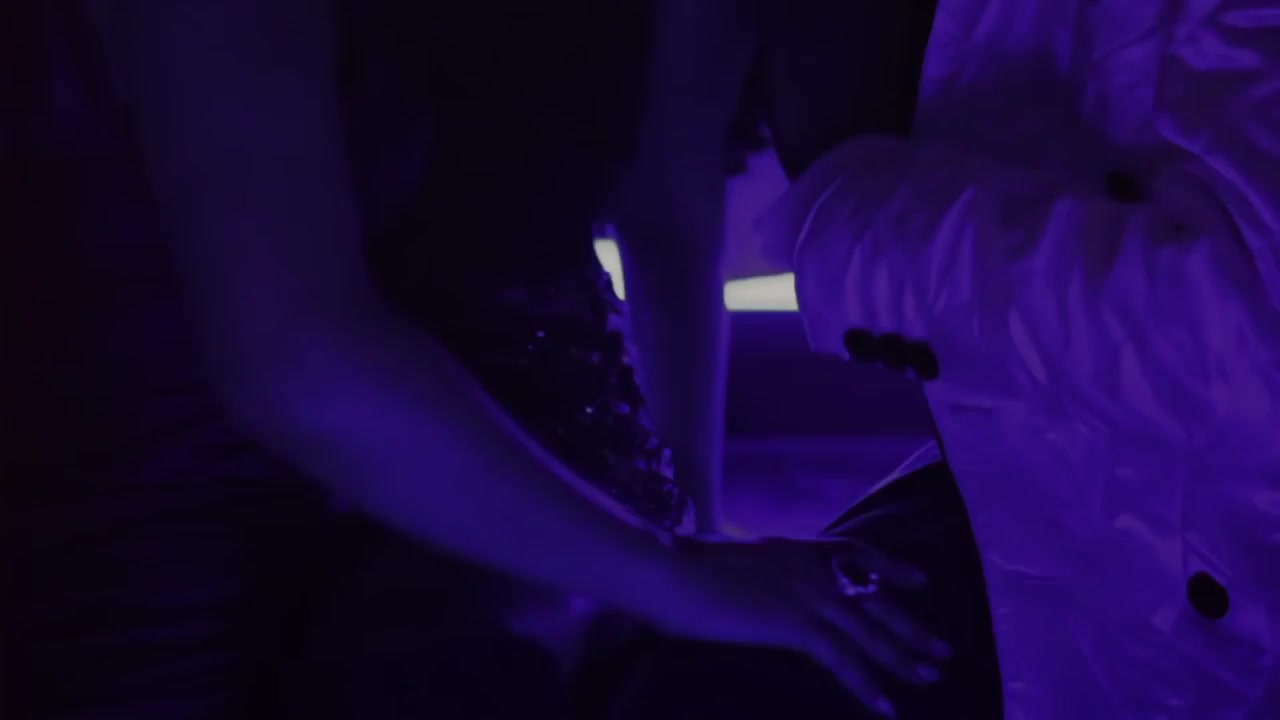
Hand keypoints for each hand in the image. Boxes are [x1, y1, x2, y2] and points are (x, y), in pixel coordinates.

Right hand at [656, 536, 950, 717]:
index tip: (918, 581)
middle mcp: (811, 568)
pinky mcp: (794, 624)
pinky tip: (886, 707)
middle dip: (910, 626)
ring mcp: (806, 595)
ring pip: (868, 630)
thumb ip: (750, 569)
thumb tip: (744, 578)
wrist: (669, 568)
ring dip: (903, 656)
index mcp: (796, 548)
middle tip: (942, 649)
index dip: (890, 568)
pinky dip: (867, 684)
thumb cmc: (681, 565)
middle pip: (874, 599)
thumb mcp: (726, 558)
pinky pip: (842, 659)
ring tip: (931, 676)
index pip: (856, 553)